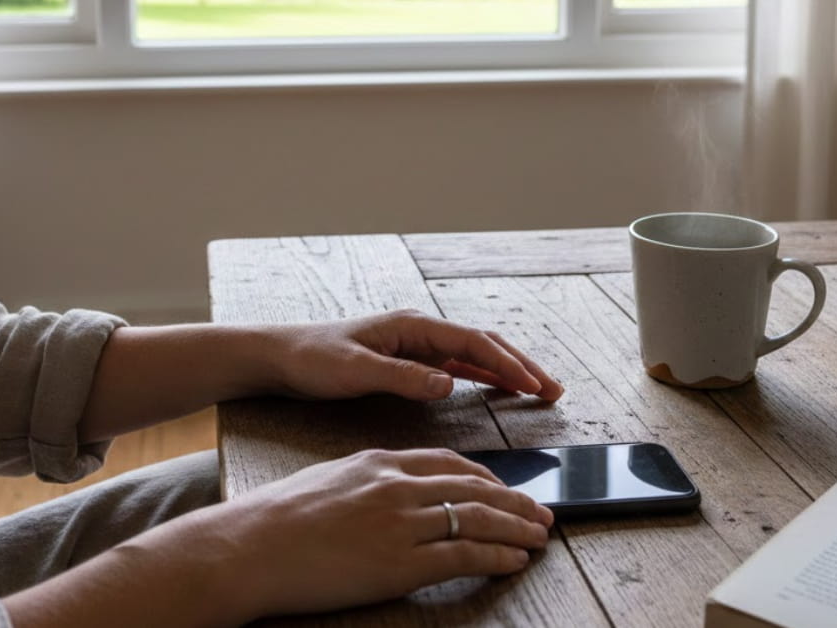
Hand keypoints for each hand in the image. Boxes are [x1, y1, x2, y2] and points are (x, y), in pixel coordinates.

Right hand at [195, 448, 555, 620]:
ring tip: (538, 538)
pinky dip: (496, 557)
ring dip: (516, 529)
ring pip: (478, 519)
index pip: (449, 463)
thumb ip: (367, 480)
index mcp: (379, 462)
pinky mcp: (400, 563)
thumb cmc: (276, 518)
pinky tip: (513, 562)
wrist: (250, 547)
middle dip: (515, 501)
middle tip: (540, 512)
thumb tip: (391, 491)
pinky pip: (464, 555)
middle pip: (474, 488)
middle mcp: (396, 486)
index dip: (486, 477)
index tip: (504, 488)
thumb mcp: (328, 480)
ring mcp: (400, 523)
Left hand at [265, 309, 563, 401]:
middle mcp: (420, 330)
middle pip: (484, 344)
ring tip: (541, 390)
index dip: (507, 364)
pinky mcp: (409, 359)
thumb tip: (448, 383)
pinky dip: (485, 376)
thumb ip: (403, 377)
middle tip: (554, 390)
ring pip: (475, 355)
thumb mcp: (356, 371)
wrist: (282, 356)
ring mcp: (417, 344)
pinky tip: (500, 388)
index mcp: (412, 326)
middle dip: (521, 365)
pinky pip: (458, 365)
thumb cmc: (313, 360)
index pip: (472, 343)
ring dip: (509, 370)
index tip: (533, 385)